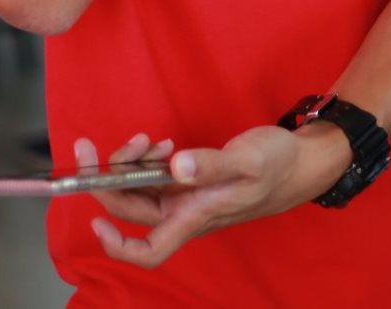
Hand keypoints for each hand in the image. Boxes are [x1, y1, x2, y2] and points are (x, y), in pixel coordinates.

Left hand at [75, 123, 352, 268]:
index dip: (117, 244)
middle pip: (129, 208)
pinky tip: (161, 143)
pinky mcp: (190, 180)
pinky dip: (148, 159)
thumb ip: (211, 164)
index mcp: (195, 217)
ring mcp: (186, 197)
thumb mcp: (248, 161)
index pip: (149, 250)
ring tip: (146, 139)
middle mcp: (184, 212)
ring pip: (139, 189)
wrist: (299, 162)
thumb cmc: (278, 166)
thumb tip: (175, 166)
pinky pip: (154, 175)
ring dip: (128, 164)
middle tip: (91, 146)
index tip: (94, 220)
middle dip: (105, 179)